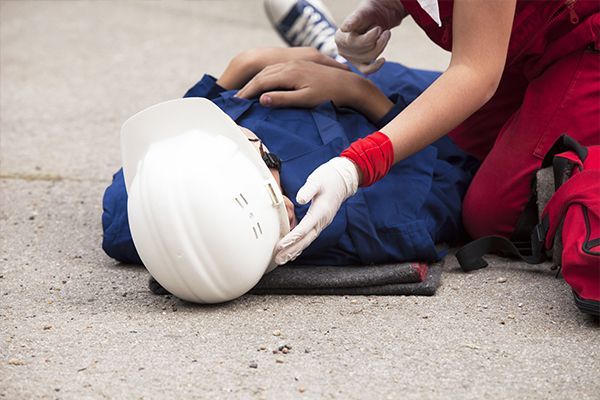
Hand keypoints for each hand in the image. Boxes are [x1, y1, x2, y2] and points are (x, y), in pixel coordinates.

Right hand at [236, 60, 392, 121]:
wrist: (349, 84)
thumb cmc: (329, 95)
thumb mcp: (305, 100)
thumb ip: (283, 99)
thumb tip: (262, 99)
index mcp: (289, 73)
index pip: (262, 82)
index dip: (248, 92)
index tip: (238, 102)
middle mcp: (290, 65)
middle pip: (263, 75)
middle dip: (249, 87)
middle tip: (238, 99)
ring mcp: (296, 64)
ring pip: (269, 70)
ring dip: (257, 81)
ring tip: (248, 93)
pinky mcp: (301, 65)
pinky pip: (278, 69)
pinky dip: (267, 76)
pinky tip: (266, 83)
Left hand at [274, 157, 359, 264]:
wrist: (343, 179)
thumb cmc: (329, 178)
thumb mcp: (317, 180)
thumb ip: (308, 190)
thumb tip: (299, 199)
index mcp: (320, 211)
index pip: (304, 228)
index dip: (292, 238)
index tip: (281, 246)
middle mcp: (322, 221)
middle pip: (305, 240)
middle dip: (291, 250)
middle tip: (279, 259)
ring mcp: (322, 223)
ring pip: (307, 241)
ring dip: (294, 251)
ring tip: (282, 260)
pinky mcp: (320, 222)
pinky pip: (309, 237)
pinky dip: (301, 246)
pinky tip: (293, 253)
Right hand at [335, 0, 405, 73]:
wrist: (375, 19)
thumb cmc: (367, 14)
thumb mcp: (362, 13)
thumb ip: (354, 20)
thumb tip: (344, 28)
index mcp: (339, 38)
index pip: (354, 43)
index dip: (369, 37)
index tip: (378, 28)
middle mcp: (343, 50)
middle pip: (363, 51)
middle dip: (377, 40)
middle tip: (384, 30)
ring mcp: (351, 59)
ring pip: (369, 57)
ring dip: (381, 45)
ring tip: (386, 34)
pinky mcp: (360, 65)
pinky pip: (367, 70)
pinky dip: (376, 66)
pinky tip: (383, 60)